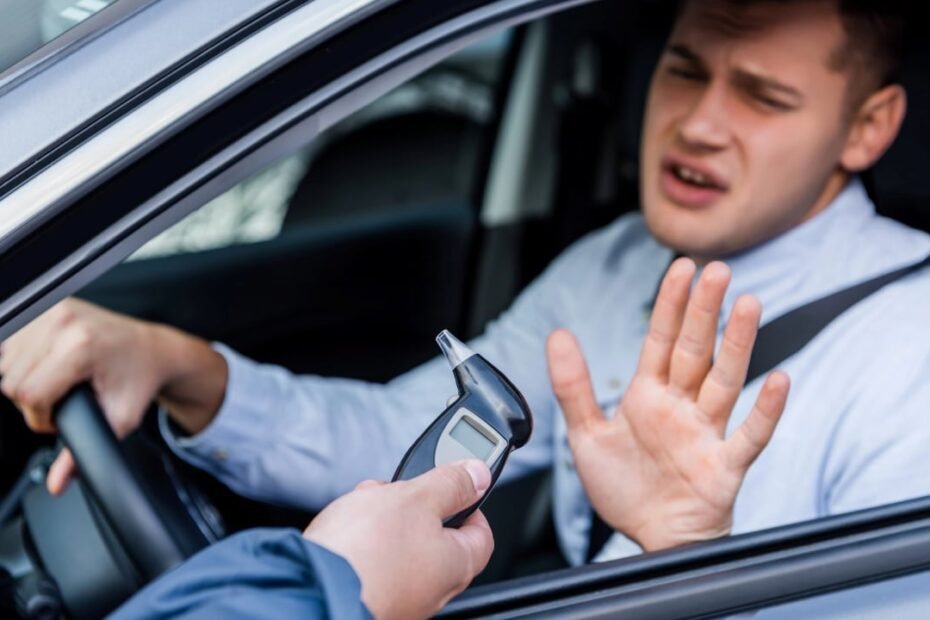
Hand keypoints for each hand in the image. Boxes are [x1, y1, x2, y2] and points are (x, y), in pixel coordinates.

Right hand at [0, 298, 226, 494]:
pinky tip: (49, 365)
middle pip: (12, 379)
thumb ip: (84, 453)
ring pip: (6, 361)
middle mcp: (63, 323)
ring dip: (26, 379)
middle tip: (62, 401)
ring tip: (58, 383)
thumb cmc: (139, 380)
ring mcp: (53, 309)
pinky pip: (12, 341)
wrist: (155, 350)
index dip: (40, 416)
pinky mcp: (48, 305)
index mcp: (80, 347)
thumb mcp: (119, 420)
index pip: (27, 393)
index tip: (60, 418)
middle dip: (33, 400)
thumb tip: (57, 484)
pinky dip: (22, 358)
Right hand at [304, 460, 493, 619]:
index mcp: (457, 566)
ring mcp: (400, 599)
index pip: (481, 532)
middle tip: (397, 490)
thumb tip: (478, 474)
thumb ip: (451, 483)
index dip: (469, 501)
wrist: (310, 588)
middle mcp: (433, 591)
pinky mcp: (368, 600)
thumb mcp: (415, 497)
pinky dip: (364, 544)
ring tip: (363, 506)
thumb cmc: (365, 551)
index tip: (453, 483)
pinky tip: (346, 531)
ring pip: (401, 549)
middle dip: (414, 506)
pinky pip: (374, 565)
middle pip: (436, 538)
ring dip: (385, 522)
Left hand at [547, 258, 789, 551]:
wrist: (648, 538)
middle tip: (718, 270)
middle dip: (705, 311)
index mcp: (649, 396)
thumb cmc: (625, 488)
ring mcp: (706, 434)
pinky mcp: (724, 466)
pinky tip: (780, 381)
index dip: (670, 304)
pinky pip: (750, 435)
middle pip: (696, 351)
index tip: (682, 267)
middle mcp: (681, 407)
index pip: (661, 340)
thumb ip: (573, 385)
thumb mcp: (587, 433)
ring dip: (738, 345)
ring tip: (750, 306)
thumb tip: (558, 334)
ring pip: (726, 381)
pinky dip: (765, 411)